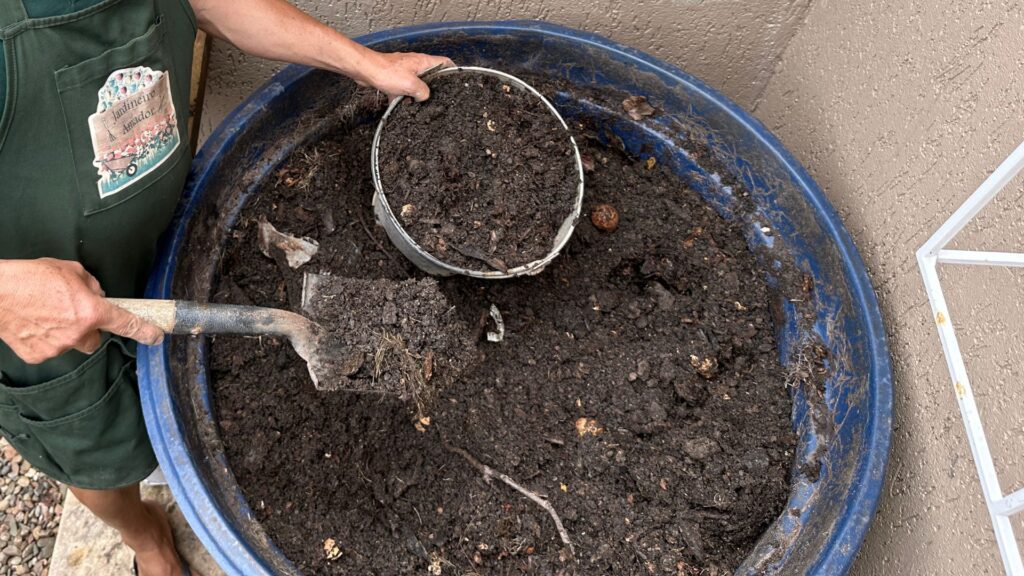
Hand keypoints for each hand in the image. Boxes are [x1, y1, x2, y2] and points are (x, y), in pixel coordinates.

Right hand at [0, 258, 164, 363]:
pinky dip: (44, 339)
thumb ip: (90, 284)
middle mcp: (77, 333)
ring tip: (44, 314)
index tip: (155, 336)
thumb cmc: (29, 278)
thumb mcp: (69, 270)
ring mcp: (56, 347)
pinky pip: (49, 349)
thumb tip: (96, 294)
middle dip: (87, 328)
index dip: (143, 331)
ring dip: (64, 332)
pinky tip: (33, 324)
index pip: (125, 323)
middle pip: (94, 339)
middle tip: (70, 313)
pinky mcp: (37, 355)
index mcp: (90, 310)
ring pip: (70, 344)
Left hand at [357, 50, 453, 101]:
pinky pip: (401, 89)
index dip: (452, 69)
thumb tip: (424, 97)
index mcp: (423, 62)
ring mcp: (404, 71)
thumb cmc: (386, 72)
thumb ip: (423, 92)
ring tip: (414, 104)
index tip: (457, 78)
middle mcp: (415, 64)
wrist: (365, 70)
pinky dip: (400, 97)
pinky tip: (398, 104)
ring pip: (415, 84)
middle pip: (430, 76)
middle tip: (435, 98)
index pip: (444, 62)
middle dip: (431, 88)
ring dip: (414, 95)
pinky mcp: (393, 77)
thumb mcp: (412, 85)